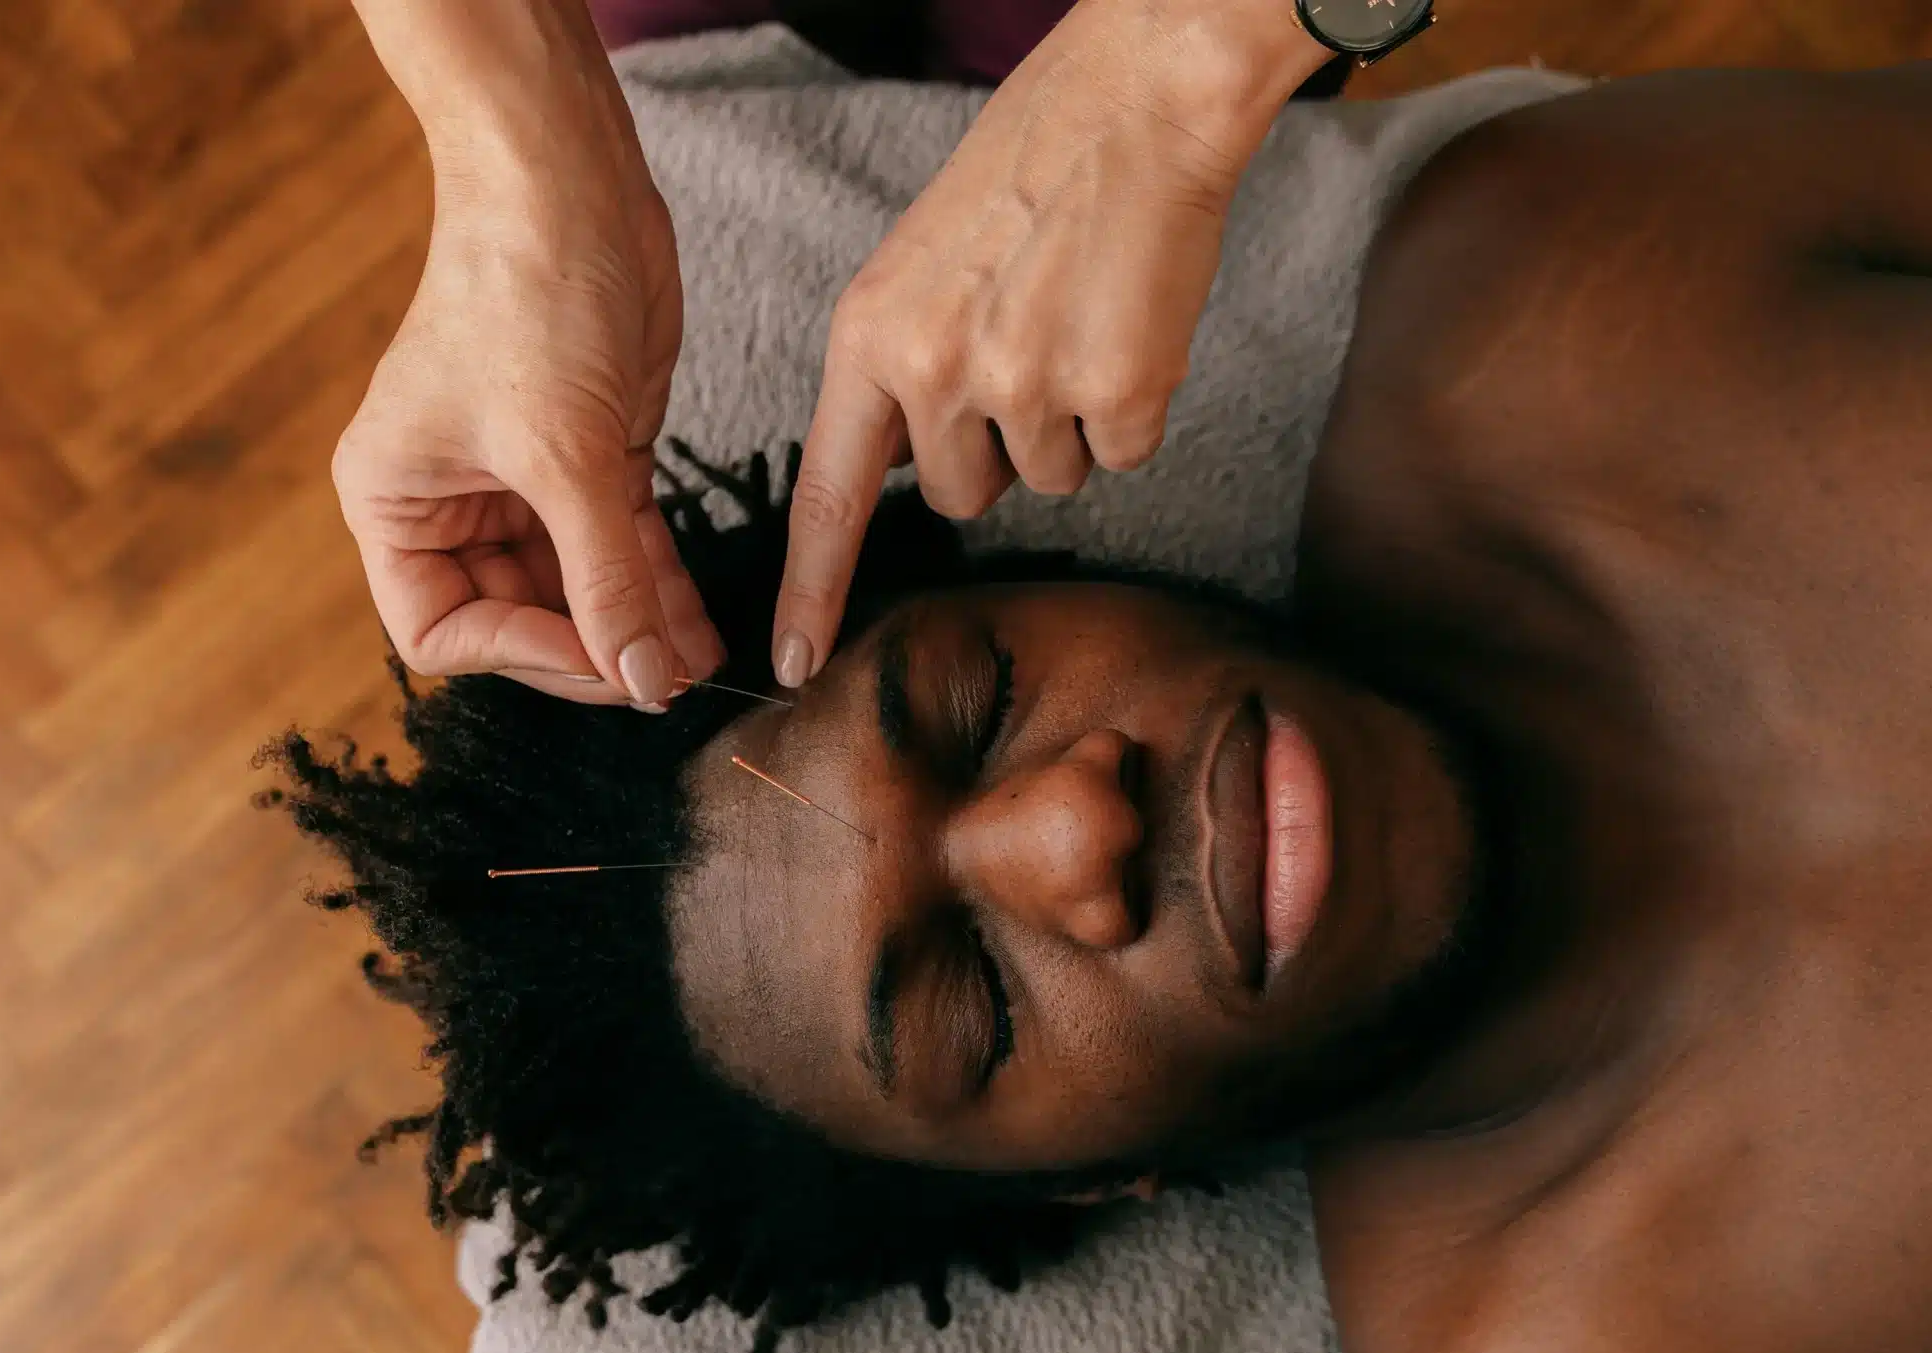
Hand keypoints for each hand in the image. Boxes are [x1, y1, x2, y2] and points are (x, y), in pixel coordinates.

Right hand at [334, 59, 718, 706]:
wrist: (569, 183)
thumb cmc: (525, 297)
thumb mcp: (567, 457)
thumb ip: (606, 581)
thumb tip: (642, 682)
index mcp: (395, 501)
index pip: (442, 632)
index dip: (522, 657)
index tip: (604, 660)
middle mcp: (449, 500)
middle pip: (518, 620)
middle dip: (593, 648)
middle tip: (665, 680)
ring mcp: (521, 482)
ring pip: (578, 589)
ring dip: (637, 628)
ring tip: (698, 666)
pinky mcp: (589, 458)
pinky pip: (620, 547)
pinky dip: (658, 586)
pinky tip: (700, 628)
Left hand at [773, 0, 1329, 686]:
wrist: (1136, 107)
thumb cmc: (1028, 176)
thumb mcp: (919, 268)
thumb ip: (899, 372)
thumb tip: (902, 467)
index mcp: (870, 337)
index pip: (829, 496)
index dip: (812, 591)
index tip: (795, 665)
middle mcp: (937, 370)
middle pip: (959, 497)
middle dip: (995, 450)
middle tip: (1025, 347)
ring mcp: (1028, 387)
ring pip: (1046, 482)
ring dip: (1069, 425)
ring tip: (1076, 321)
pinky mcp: (1117, 394)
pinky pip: (1122, 456)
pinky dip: (1133, 407)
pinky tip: (1127, 325)